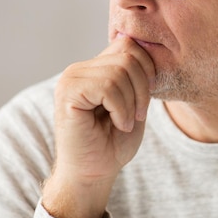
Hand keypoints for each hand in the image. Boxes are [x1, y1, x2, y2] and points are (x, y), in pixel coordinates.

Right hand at [42, 36, 154, 217]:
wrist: (94, 173)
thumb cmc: (113, 142)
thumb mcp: (135, 102)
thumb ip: (137, 75)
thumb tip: (150, 48)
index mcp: (95, 68)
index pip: (128, 44)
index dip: (147, 69)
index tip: (146, 100)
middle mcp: (80, 68)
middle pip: (128, 55)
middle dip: (142, 87)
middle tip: (138, 115)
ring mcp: (71, 78)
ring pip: (119, 71)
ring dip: (132, 102)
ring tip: (125, 122)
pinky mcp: (67, 92)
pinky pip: (107, 87)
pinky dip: (121, 109)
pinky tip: (117, 124)